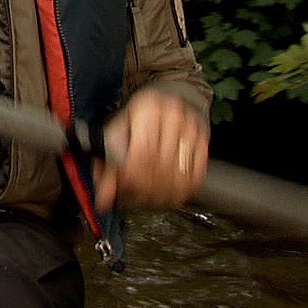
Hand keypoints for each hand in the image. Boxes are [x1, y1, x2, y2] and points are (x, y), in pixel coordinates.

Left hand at [91, 88, 209, 210]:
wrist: (163, 107)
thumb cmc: (135, 123)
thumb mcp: (115, 138)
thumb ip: (106, 167)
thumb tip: (103, 200)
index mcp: (147, 108)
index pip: (142, 155)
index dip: (131, 179)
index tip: (123, 188)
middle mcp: (174, 114)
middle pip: (159, 168)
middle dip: (144, 191)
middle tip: (134, 197)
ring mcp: (192, 127)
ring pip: (178, 177)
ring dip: (161, 195)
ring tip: (148, 196)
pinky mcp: (204, 141)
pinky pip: (194, 178)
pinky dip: (180, 192)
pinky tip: (167, 192)